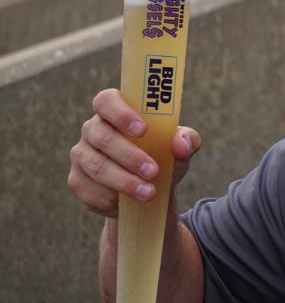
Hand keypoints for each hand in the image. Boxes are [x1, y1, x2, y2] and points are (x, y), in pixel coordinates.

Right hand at [68, 88, 200, 217]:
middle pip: (102, 136)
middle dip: (129, 155)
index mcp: (115, 111)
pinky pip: (88, 189)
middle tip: (153, 171)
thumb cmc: (163, 157)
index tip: (142, 130)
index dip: (121, 113)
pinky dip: (110, 198)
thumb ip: (187, 140)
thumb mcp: (180, 149)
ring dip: (123, 180)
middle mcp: (93, 129)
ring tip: (149, 192)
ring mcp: (82, 155)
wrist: (151, 190)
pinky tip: (126, 202)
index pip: (106, 100)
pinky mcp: (77, 180)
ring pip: (96, 166)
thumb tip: (181, 142)